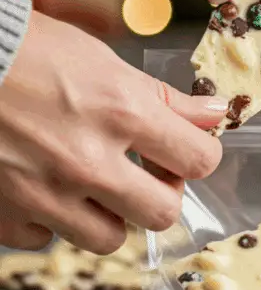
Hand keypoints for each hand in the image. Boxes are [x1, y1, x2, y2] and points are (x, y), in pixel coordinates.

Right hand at [0, 12, 223, 252]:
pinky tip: (44, 185)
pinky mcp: (9, 215)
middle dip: (160, 193)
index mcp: (120, 112)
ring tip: (91, 181)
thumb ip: (161, 97)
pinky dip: (51, 220)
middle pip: (163, 213)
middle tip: (144, 173)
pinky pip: (49, 240)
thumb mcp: (102, 60)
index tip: (185, 150)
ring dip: (109, 213)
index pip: (198, 159)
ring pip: (109, 238)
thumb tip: (211, 114)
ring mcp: (46, 195)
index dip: (198, 155)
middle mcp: (87, 162)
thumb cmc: (25, 49)